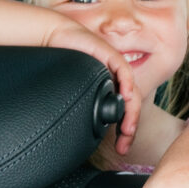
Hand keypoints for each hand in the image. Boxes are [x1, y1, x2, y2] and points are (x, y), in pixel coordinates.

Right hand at [45, 21, 142, 154]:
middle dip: (130, 129)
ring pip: (132, 93)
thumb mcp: (74, 91)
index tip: (121, 149)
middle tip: (124, 147)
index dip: (124, 132)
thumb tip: (77, 133)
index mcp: (108, 89)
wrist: (56, 38)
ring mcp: (115, 69)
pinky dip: (126, 85)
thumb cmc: (62, 63)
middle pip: (131, 106)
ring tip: (127, 130)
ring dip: (132, 113)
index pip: (123, 112)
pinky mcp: (111, 56)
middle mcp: (115, 80)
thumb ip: (81, 106)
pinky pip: (123, 72)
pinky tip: (125, 97)